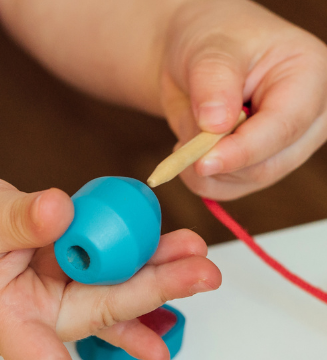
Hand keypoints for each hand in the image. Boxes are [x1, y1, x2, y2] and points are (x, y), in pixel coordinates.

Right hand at [0, 169, 220, 359]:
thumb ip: (20, 220)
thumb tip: (64, 211)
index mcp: (2, 320)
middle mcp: (28, 313)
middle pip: (97, 314)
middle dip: (149, 295)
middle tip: (200, 274)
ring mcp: (40, 289)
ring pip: (102, 289)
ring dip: (147, 275)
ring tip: (194, 261)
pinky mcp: (46, 265)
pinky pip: (92, 267)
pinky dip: (124, 260)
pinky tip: (162, 260)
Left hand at [160, 0, 326, 199]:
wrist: (197, 57)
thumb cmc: (213, 42)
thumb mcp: (210, 50)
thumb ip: (213, 84)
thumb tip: (216, 123)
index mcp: (310, 77)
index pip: (284, 126)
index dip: (243, 150)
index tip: (203, 162)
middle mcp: (308, 117)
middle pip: (269, 164)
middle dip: (219, 163)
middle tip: (181, 150)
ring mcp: (287, 145)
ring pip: (248, 181)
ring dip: (205, 173)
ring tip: (185, 139)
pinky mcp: (261, 164)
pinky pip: (231, 187)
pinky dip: (202, 179)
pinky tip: (190, 151)